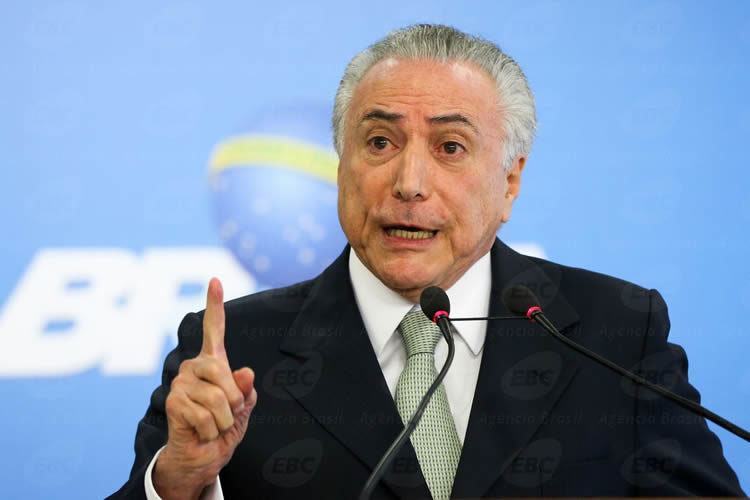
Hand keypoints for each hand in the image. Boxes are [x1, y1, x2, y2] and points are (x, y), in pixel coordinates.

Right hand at [153, 278, 256, 499]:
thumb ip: (246, 391)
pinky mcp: (173, 402)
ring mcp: (181, 383)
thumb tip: (245, 371)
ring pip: (217, 398)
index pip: (214, 329)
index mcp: (213, 363)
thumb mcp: (243, 409)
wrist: (202, 457)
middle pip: (222, 371)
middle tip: (229, 413)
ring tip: (214, 425)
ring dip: (224, 420)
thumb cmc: (223, 428)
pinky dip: (211, 430)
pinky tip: (202, 432)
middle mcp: (194, 367)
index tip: (215, 279)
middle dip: (234, 399)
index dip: (215, 304)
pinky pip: (205, 415)